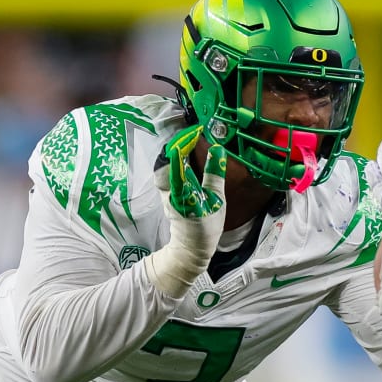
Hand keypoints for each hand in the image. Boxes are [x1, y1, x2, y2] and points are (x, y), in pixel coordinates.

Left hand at [145, 125, 226, 298]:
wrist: (191, 249)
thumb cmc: (205, 227)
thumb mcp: (216, 201)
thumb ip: (215, 175)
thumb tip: (217, 149)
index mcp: (182, 192)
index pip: (176, 162)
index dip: (183, 144)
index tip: (195, 132)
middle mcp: (169, 191)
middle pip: (164, 160)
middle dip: (176, 145)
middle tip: (192, 135)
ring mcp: (165, 193)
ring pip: (164, 166)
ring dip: (176, 152)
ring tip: (191, 142)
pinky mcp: (167, 194)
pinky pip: (167, 173)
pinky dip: (176, 162)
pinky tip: (187, 158)